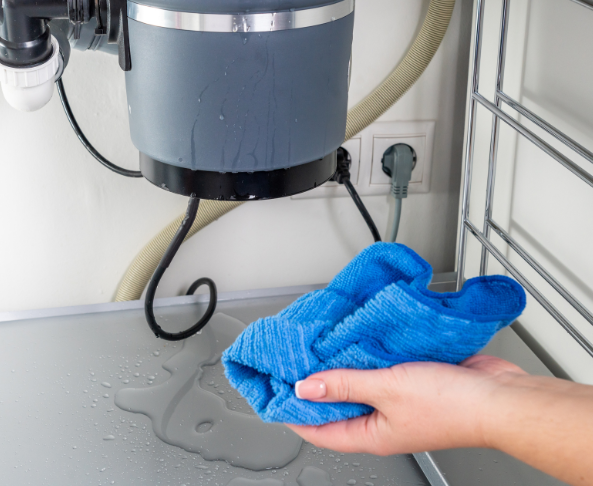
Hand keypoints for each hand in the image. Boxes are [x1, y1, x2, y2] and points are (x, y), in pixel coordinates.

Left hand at [286, 355, 526, 455]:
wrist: (499, 396)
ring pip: (358, 383)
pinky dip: (366, 354)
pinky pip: (380, 368)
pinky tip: (356, 336)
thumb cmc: (451, 404)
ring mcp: (397, 401)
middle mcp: (381, 421)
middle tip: (292, 360)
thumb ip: (343, 385)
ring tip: (318, 344)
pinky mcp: (412, 381)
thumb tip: (303, 389)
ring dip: (340, 365)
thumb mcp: (386, 389)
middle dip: (314, 384)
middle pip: (335, 405)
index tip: (272, 393)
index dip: (292, 413)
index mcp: (370, 434)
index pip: (317, 430)